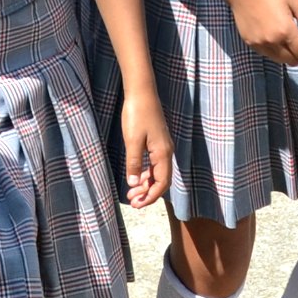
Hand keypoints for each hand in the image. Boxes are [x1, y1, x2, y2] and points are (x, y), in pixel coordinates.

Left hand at [121, 94, 173, 210]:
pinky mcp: (157, 141)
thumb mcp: (132, 141)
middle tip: (132, 202)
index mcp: (163, 153)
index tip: (138, 205)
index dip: (151, 197)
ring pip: (157, 172)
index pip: (162, 183)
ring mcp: (162, 146)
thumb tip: (134, 185)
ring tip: (131, 193)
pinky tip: (136, 176)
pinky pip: (154, 163)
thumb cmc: (137, 114)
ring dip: (146, 183)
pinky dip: (146, 173)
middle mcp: (166, 151)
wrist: (142, 92)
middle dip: (147, 193)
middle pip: (161, 180)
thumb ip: (134, 163)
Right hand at [231, 0, 297, 66]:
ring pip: (282, 60)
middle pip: (295, 60)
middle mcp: (272, 42)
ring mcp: (259, 44)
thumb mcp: (296, 1)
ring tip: (285, 33)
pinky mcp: (250, 44)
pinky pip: (269, 54)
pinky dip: (276, 49)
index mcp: (285, 30)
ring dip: (289, 51)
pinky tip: (272, 32)